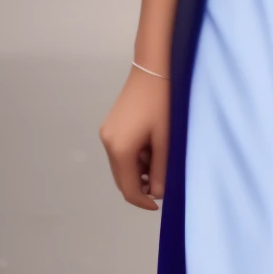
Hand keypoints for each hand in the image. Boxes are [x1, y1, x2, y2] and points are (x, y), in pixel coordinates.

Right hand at [100, 66, 170, 210]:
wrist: (153, 68)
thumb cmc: (163, 103)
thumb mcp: (165, 140)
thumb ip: (161, 169)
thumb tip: (158, 193)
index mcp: (119, 149)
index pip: (128, 188)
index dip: (143, 201)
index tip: (160, 205)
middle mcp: (107, 143)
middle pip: (122, 178)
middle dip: (142, 186)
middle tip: (164, 183)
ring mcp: (107, 133)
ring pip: (122, 165)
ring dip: (140, 170)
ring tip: (162, 159)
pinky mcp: (111, 126)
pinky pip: (121, 151)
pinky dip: (136, 157)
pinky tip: (153, 146)